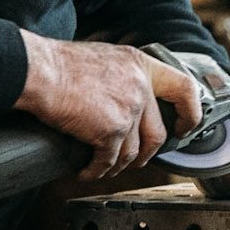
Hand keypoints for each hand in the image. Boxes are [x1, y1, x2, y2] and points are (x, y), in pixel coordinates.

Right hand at [16, 32, 203, 180]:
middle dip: (146, 154)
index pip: (184, 88)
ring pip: (132, 152)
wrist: (40, 71)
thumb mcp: (105, 58)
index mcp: (140, 65)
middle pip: (157, 134)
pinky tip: (86, 170)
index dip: (189, 113)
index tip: (184, 127)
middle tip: (135, 160)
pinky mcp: (110, 130)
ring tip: (102, 167)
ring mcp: (128, 109)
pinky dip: (96, 170)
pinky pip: (108, 161)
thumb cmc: (60, 64)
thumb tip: (124, 99)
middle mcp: (140, 87)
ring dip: (117, 166)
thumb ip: (123, 76)